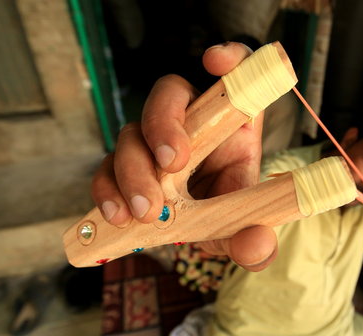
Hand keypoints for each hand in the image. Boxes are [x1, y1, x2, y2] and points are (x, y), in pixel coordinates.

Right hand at [91, 42, 277, 270]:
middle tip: (172, 164)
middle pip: (168, 96)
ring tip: (145, 210)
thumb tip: (256, 247)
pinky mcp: (125, 167)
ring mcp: (153, 142)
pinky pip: (106, 169)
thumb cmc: (229, 215)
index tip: (216, 63)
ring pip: (131, 133)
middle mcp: (191, 122)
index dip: (229, 60)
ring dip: (133, 170)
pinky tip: (118, 216)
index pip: (234, 75)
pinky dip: (107, 190)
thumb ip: (255, 237)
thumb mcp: (245, 227)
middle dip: (164, 126)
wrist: (202, 232)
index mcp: (231, 122)